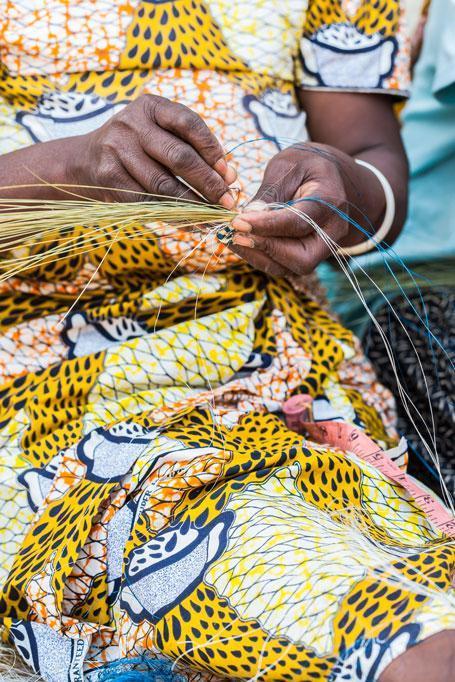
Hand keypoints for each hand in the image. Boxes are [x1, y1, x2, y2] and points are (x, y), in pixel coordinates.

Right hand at [69, 94, 236, 203]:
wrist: (84, 161)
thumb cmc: (137, 149)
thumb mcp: (160, 135)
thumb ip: (193, 149)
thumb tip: (230, 176)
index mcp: (150, 106)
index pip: (189, 124)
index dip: (213, 150)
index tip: (230, 174)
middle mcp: (131, 123)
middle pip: (179, 157)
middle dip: (208, 183)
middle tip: (228, 202)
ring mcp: (116, 149)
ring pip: (164, 184)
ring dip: (193, 205)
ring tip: (212, 218)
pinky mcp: (109, 176)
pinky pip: (147, 201)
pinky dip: (172, 215)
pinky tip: (190, 223)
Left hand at [230, 143, 356, 276]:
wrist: (328, 176)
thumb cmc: (304, 166)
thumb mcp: (285, 167)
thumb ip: (269, 193)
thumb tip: (247, 219)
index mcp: (330, 200)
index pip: (298, 222)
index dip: (266, 226)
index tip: (237, 222)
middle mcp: (333, 230)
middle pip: (302, 257)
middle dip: (266, 248)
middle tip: (235, 234)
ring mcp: (324, 247)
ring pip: (292, 267)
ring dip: (259, 256)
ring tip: (233, 238)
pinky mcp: (309, 255)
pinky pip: (285, 266)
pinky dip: (261, 257)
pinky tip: (241, 242)